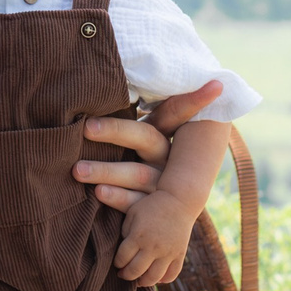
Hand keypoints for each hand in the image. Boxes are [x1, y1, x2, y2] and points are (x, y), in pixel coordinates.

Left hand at [73, 79, 223, 208]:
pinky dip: (117, 197)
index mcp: (167, 136)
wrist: (149, 218)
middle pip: (146, 139)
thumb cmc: (133, 164)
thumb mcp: (139, 141)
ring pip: (138, 174)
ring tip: (77, 169)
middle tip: (86, 127)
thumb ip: (131, 117)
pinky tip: (99, 193)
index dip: (194, 98)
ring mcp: (162, 186)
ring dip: (106, 170)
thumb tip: (103, 73)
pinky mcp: (151, 212)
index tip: (212, 86)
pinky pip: (136, 204)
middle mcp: (169, 159)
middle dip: (115, 130)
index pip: (176, 111)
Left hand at [112, 189, 198, 285]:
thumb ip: (125, 231)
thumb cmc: (152, 204)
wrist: (180, 200)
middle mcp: (153, 247)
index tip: (117, 264)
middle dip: (126, 275)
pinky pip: (171, 275)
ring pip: (153, 278)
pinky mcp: (179, 255)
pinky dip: (163, 280)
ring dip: (143, 282)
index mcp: (138, 236)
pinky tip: (156, 278)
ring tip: (138, 280)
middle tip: (123, 275)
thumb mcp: (133, 212)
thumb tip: (123, 251)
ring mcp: (168, 252)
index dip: (117, 263)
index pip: (122, 258)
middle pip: (135, 271)